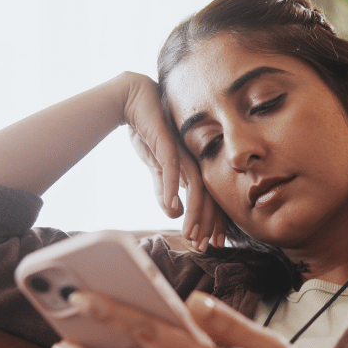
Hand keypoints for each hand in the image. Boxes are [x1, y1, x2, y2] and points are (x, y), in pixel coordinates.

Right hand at [119, 72, 224, 249]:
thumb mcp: (156, 167)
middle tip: (204, 247)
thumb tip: (173, 212)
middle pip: (209, 196)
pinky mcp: (167, 142)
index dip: (213, 222)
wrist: (134, 100)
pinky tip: (173, 207)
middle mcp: (195, 160)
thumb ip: (163, 189)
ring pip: (196, 187)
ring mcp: (184, 151)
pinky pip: (173, 169)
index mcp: (196, 166)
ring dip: (194, 213)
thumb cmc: (148, 131)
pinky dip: (173, 189)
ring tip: (190, 234)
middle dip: (207, 224)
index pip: (211, 198)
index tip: (212, 244)